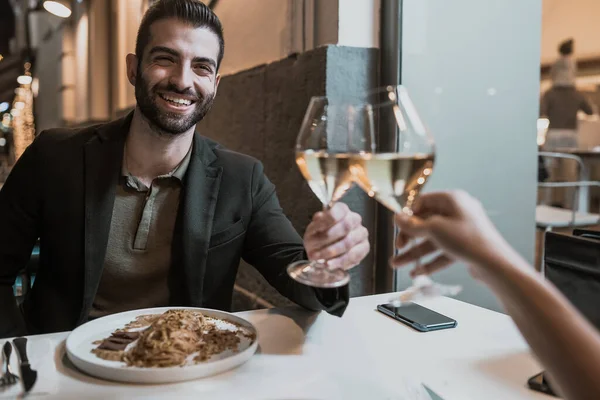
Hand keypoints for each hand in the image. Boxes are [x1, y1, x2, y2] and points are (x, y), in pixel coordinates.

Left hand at [303, 202, 369, 269]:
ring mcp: (361, 233)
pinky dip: (339, 261)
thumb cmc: (319, 236)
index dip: (326, 220)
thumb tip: (319, 217)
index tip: (314, 230)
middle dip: (327, 239)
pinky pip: (353, 256)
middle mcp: (355, 219)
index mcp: (342, 210)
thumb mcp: (314, 229)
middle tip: (313, 247)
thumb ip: (317, 223)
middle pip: (345, 226)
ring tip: (318, 257)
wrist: (325, 250)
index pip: (338, 211)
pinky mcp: (364, 247)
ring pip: (348, 242)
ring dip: (331, 252)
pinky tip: (329, 264)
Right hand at [390, 190, 520, 278]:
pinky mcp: (465, 246)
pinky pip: (442, 251)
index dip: (408, 214)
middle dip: (409, 238)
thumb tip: (397, 218)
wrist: (495, 264)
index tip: (398, 227)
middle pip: (426, 222)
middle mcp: (457, 212)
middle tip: (398, 248)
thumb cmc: (468, 240)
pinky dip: (429, 261)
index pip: (423, 202)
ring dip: (415, 253)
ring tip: (398, 265)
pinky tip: (416, 272)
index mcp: (452, 199)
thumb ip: (412, 225)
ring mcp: (462, 230)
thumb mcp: (434, 229)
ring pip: (432, 240)